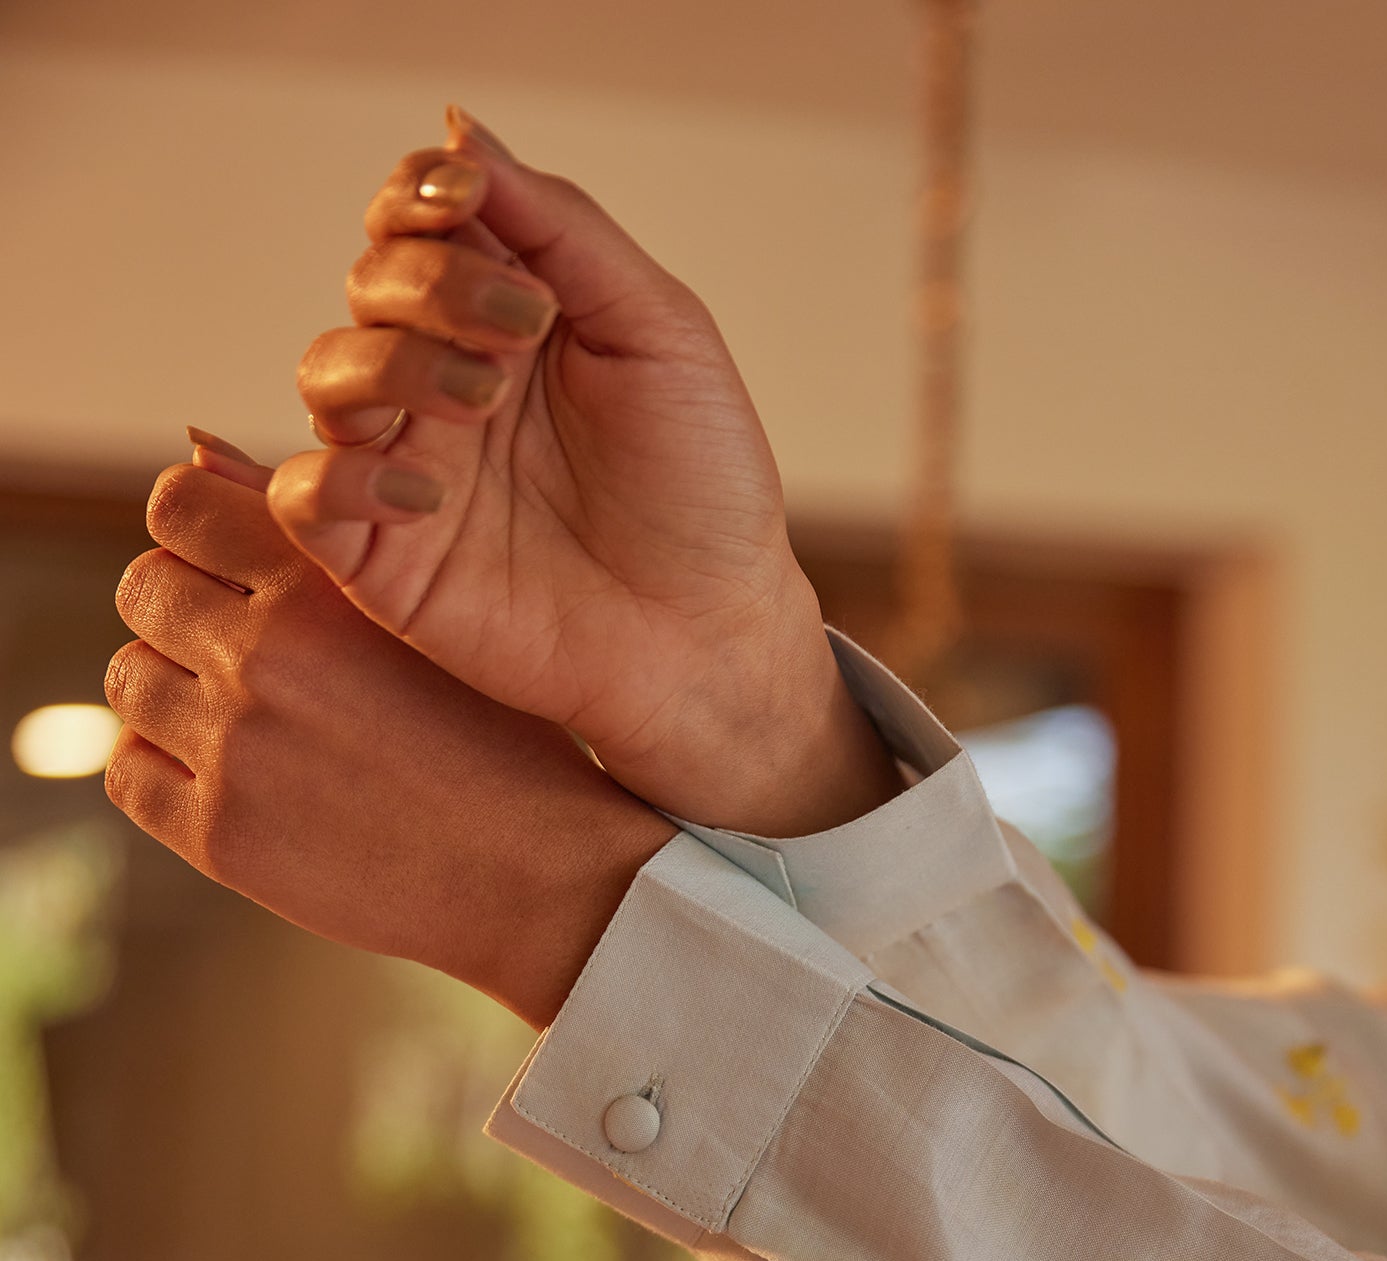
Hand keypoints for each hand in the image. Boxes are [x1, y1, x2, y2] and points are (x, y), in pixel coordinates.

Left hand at [105, 448, 672, 1028]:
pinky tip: (231, 779)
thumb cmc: (498, 738)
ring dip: (172, 694)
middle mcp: (267, 657)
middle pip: (144, 590)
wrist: (540, 879)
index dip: (197, 532)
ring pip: (130, 680)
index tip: (231, 569)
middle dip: (185, 613)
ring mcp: (236, 751)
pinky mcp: (222, 837)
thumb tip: (189, 452)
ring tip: (246, 724)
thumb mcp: (427, 613)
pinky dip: (163, 770)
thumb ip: (310, 529)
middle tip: (247, 658)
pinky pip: (130, 775)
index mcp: (322, 585)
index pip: (177, 506)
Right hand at [267, 111, 898, 836]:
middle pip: (371, 284)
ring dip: (394, 362)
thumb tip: (460, 127)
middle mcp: (444, 384)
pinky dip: (342, 472)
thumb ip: (562, 229)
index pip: (417, 221)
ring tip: (485, 399)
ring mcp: (406, 468)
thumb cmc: (701, 492)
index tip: (468, 197)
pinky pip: (303, 494)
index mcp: (506, 319)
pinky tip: (427, 491)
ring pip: (325, 371)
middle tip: (520, 327)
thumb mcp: (658, 333)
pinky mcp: (383, 561)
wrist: (713, 637)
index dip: (422, 195)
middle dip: (432, 283)